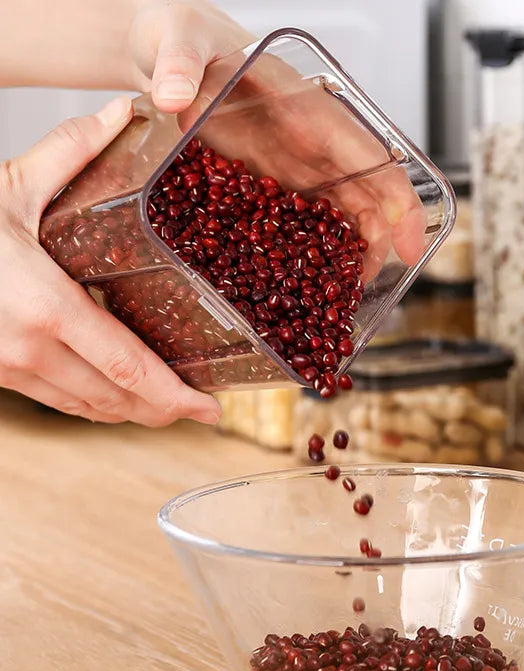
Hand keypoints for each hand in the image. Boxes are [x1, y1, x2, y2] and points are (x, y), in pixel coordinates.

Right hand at [0, 97, 221, 425]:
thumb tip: (121, 112)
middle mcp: (29, 350)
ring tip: (169, 407)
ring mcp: (8, 369)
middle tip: (201, 412)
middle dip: (164, 411)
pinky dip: (94, 402)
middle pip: (115, 399)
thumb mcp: (9, 185)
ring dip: (132, 413)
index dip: (175, 396)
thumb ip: (70, 152)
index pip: (129, 368)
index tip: (211, 408)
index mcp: (46, 308)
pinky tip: (115, 395)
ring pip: (86, 407)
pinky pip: (57, 399)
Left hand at [130, 1, 425, 276]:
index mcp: (310, 111)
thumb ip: (180, 64)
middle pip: (369, 198)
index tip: (411, 245)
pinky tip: (314, 281)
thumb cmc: (189, 38)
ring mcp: (297, 169)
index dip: (400, 204)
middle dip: (380, 243)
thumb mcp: (180, 39)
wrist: (173, 56)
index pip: (373, 159)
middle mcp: (315, 145)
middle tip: (368, 286)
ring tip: (345, 293)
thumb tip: (174, 96)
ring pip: (344, 216)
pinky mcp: (276, 186)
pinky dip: (318, 253)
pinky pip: (308, 223)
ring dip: (352, 254)